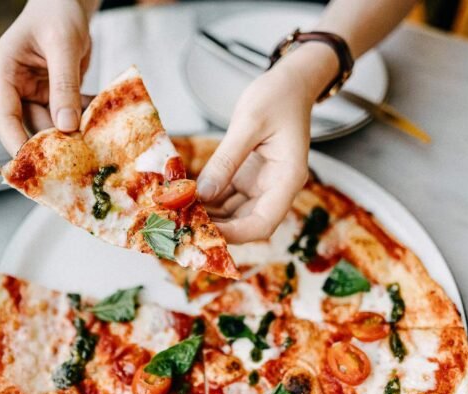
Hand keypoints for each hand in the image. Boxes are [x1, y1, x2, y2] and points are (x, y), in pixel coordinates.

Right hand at [0, 0, 95, 155]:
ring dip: (73, 135)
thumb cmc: (58, 12)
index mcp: (2, 73)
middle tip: (77, 162)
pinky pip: (66, 118)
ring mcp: (33, 94)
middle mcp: (13, 88)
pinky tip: (101, 124)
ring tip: (95, 143)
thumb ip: (64, 85)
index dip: (16, 144)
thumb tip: (66, 126)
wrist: (68, 2)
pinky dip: (83, 121)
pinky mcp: (52, 98)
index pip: (3, 116)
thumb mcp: (63, 45)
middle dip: (52, 145)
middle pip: (28, 127)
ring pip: (51, 126)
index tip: (35, 166)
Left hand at [197, 44, 337, 243]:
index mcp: (287, 179)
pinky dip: (207, 201)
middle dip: (215, 227)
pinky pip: (226, 198)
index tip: (204, 231)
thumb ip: (226, 159)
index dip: (235, 234)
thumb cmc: (277, 97)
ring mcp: (261, 186)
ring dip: (208, 216)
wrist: (290, 84)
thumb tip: (202, 193)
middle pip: (246, 224)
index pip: (263, 223)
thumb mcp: (249, 122)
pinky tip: (184, 198)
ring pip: (233, 215)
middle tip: (180, 222)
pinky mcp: (247, 179)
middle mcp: (276, 189)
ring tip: (177, 212)